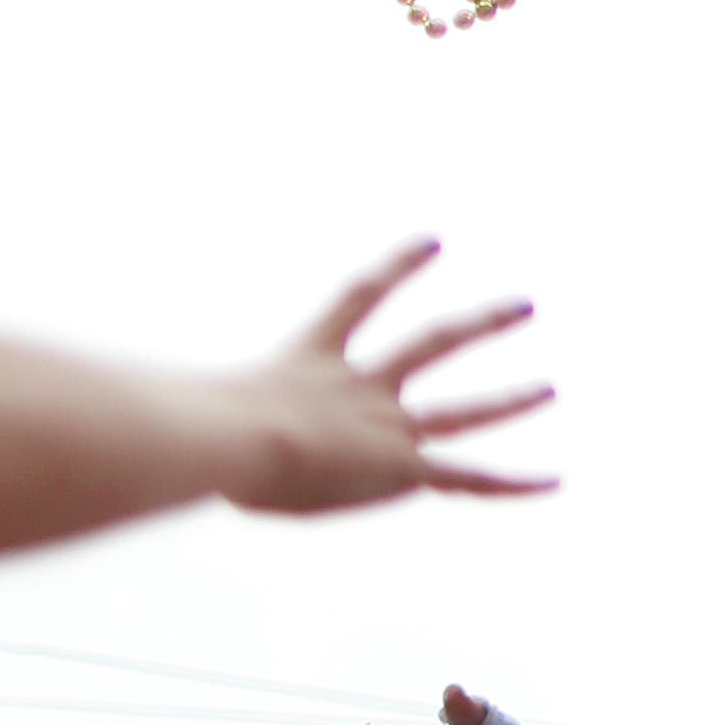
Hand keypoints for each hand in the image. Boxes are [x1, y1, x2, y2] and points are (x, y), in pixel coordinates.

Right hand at [205, 238, 553, 513]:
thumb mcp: (188, 415)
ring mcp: (383, 427)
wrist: (230, 437)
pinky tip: (554, 481)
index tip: (434, 241)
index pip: (357, 300)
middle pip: (430, 344)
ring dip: (510, 400)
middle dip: (479, 326)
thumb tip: (170, 423)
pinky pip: (466, 477)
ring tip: (552, 388)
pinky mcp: (399, 465)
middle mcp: (359, 390)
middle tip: (523, 305)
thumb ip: (189, 405)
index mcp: (308, 365)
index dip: (396, 268)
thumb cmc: (191, 432)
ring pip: (462, 411)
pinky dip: (511, 483)